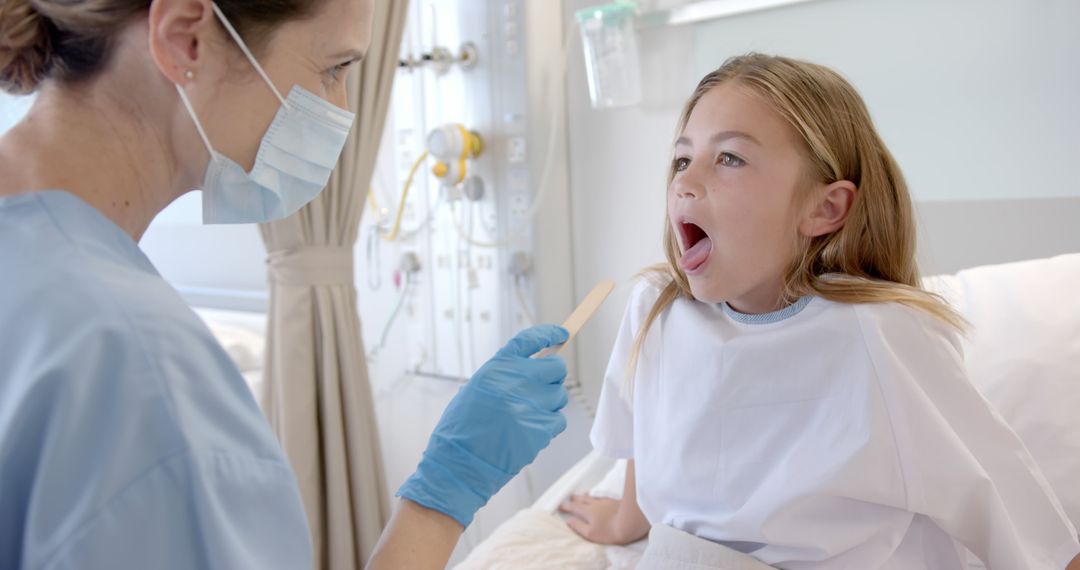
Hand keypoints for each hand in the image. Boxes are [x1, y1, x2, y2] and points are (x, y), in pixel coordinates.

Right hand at [397, 324, 569, 526]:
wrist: (459, 464)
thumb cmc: (462, 429)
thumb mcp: (476, 390)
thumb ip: (504, 377)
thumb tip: (535, 371)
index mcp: (497, 368)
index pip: (530, 340)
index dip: (549, 334)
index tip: (561, 335)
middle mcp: (516, 381)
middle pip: (556, 368)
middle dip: (553, 377)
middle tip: (542, 388)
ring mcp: (530, 405)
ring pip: (560, 395)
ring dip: (550, 403)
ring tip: (528, 416)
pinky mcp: (540, 429)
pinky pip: (559, 420)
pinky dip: (549, 425)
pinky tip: (530, 431)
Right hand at [559, 494, 637, 544]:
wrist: (629, 523)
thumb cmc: (609, 532)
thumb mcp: (590, 533)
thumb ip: (578, 526)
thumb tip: (569, 521)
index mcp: (588, 512)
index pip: (574, 507)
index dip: (566, 506)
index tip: (560, 505)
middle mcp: (595, 504)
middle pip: (583, 499)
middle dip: (575, 499)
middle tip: (570, 497)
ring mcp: (606, 502)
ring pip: (593, 497)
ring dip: (586, 496)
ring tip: (582, 495)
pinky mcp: (615, 502)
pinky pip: (602, 497)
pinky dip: (597, 496)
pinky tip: (599, 497)